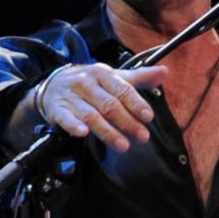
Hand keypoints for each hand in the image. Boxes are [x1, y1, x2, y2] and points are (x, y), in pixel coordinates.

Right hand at [36, 63, 168, 151]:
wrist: (53, 84)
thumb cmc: (90, 83)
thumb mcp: (113, 77)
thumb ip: (140, 77)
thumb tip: (165, 72)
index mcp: (102, 73)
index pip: (122, 89)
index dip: (136, 103)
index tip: (148, 117)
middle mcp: (86, 83)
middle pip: (109, 104)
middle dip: (127, 122)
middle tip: (142, 136)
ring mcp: (71, 96)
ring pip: (91, 115)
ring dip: (108, 131)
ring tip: (123, 145)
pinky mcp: (58, 109)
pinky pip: (66, 118)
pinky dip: (74, 126)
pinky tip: (84, 134)